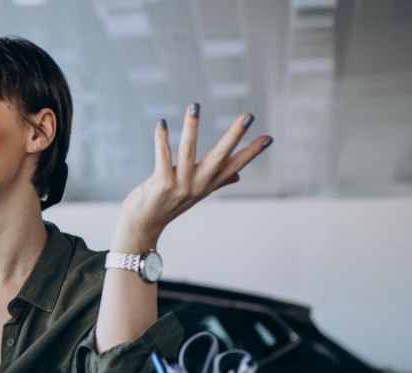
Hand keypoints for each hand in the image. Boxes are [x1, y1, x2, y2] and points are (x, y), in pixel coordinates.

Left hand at [115, 105, 272, 249]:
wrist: (143, 226)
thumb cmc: (167, 205)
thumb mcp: (195, 193)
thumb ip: (217, 182)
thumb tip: (239, 175)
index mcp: (207, 185)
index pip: (234, 166)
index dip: (251, 152)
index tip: (269, 137)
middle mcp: (197, 185)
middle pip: (219, 157)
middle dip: (234, 136)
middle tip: (248, 116)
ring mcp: (179, 186)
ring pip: (188, 151)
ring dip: (192, 127)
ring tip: (195, 106)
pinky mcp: (161, 185)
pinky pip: (163, 157)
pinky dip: (162, 139)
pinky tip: (162, 123)